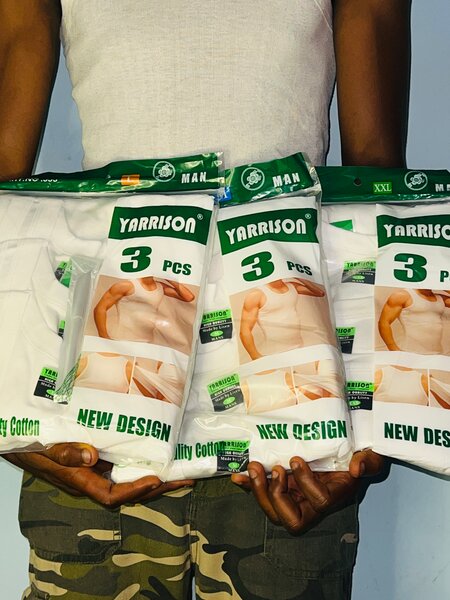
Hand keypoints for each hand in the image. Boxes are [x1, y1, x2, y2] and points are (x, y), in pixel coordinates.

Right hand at [4, 443, 193, 507]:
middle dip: (157, 487)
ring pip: (129, 480)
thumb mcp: (48, 448)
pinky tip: (157, 455)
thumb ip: (67, 453)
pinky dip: (141, 464)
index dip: (135, 490)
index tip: (156, 479)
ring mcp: (97, 473)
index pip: (112, 495)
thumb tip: (92, 456)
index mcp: (82, 482)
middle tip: (184, 479)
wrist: (27, 445)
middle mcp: (93, 481)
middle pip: (129, 491)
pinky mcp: (98, 463)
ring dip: (154, 477)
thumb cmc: (36, 447)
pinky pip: (123, 468)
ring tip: (180, 471)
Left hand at [231, 450, 383, 533]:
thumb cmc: (359, 457)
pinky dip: (248, 486)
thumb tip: (357, 467)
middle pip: (290, 519)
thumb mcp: (370, 456)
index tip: (297, 460)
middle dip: (276, 496)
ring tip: (254, 466)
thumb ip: (368, 461)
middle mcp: (311, 504)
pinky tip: (236, 476)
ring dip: (259, 490)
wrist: (345, 451)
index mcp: (333, 497)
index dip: (306, 484)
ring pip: (273, 511)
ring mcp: (295, 498)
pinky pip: (262, 494)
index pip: (319, 502)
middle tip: (273, 469)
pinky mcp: (282, 488)